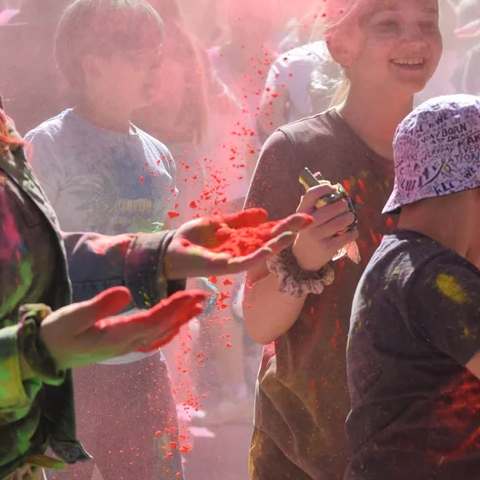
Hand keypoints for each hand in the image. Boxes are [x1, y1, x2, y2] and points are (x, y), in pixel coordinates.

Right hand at [35, 287, 206, 373]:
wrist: (43, 355)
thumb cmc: (55, 333)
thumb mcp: (72, 316)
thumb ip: (99, 306)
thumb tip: (125, 292)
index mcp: (115, 336)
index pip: (151, 321)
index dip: (172, 308)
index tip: (190, 295)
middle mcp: (124, 344)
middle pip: (160, 327)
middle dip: (182, 311)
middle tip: (203, 296)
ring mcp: (123, 347)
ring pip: (158, 334)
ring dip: (178, 320)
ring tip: (197, 307)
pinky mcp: (119, 346)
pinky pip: (149, 340)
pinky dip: (165, 331)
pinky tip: (175, 326)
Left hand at [164, 212, 310, 280]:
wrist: (170, 250)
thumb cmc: (193, 238)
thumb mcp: (220, 223)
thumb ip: (241, 219)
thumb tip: (265, 213)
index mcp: (243, 238)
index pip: (270, 230)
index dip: (287, 224)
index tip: (306, 216)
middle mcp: (244, 250)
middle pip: (272, 240)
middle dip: (289, 231)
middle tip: (309, 220)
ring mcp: (237, 259)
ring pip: (263, 252)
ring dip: (279, 244)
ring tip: (293, 233)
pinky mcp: (226, 266)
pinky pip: (246, 262)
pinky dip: (259, 256)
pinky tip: (270, 248)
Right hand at [291, 183, 357, 271]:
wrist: (302, 257)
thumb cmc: (307, 229)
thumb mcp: (305, 214)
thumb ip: (313, 196)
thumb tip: (319, 173)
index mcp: (301, 212)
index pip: (311, 194)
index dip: (324, 188)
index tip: (333, 188)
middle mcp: (308, 224)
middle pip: (329, 209)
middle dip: (341, 205)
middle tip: (346, 205)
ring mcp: (317, 236)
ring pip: (339, 223)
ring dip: (349, 218)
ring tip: (350, 217)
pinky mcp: (327, 248)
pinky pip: (345, 237)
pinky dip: (352, 232)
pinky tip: (352, 231)